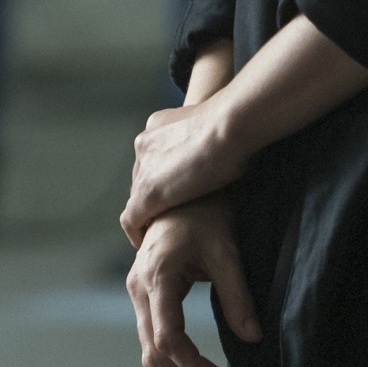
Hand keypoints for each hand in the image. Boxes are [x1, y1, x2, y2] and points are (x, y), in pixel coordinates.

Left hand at [120, 93, 242, 242]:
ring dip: (146, 213)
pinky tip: (144, 242)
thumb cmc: (236, 127)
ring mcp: (145, 170)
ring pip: (136, 197)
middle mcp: (145, 144)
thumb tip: (225, 150)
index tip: (176, 191)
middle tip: (167, 214)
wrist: (228, 127)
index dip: (164, 177)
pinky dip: (135, 232)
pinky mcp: (147, 195)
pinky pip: (131, 218)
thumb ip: (209, 139)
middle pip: (142, 177)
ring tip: (157, 230)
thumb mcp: (217, 129)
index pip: (155, 158)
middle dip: (152, 195)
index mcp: (158, 125)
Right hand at [127, 198, 259, 366]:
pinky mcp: (143, 298)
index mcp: (157, 277)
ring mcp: (136, 294)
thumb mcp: (227, 252)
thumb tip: (253, 338)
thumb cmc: (206, 218)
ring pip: (148, 352)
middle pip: (155, 353)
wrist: (182, 195)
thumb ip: (238, 296)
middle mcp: (138, 289)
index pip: (169, 339)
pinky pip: (149, 342)